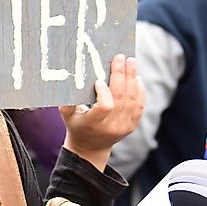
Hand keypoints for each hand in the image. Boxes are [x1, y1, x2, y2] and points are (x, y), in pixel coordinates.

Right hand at [60, 54, 143, 169]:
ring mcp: (124, 126)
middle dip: (121, 75)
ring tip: (130, 62)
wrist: (90, 147)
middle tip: (120, 58)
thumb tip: (71, 77)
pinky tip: (136, 78)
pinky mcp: (132, 125)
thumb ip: (68, 99)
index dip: (104, 92)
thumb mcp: (67, 115)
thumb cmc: (76, 126)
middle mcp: (111, 126)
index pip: (105, 106)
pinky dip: (139, 90)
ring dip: (132, 78)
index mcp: (93, 124)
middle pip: (120, 98)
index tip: (99, 80)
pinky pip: (139, 105)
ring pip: (132, 99)